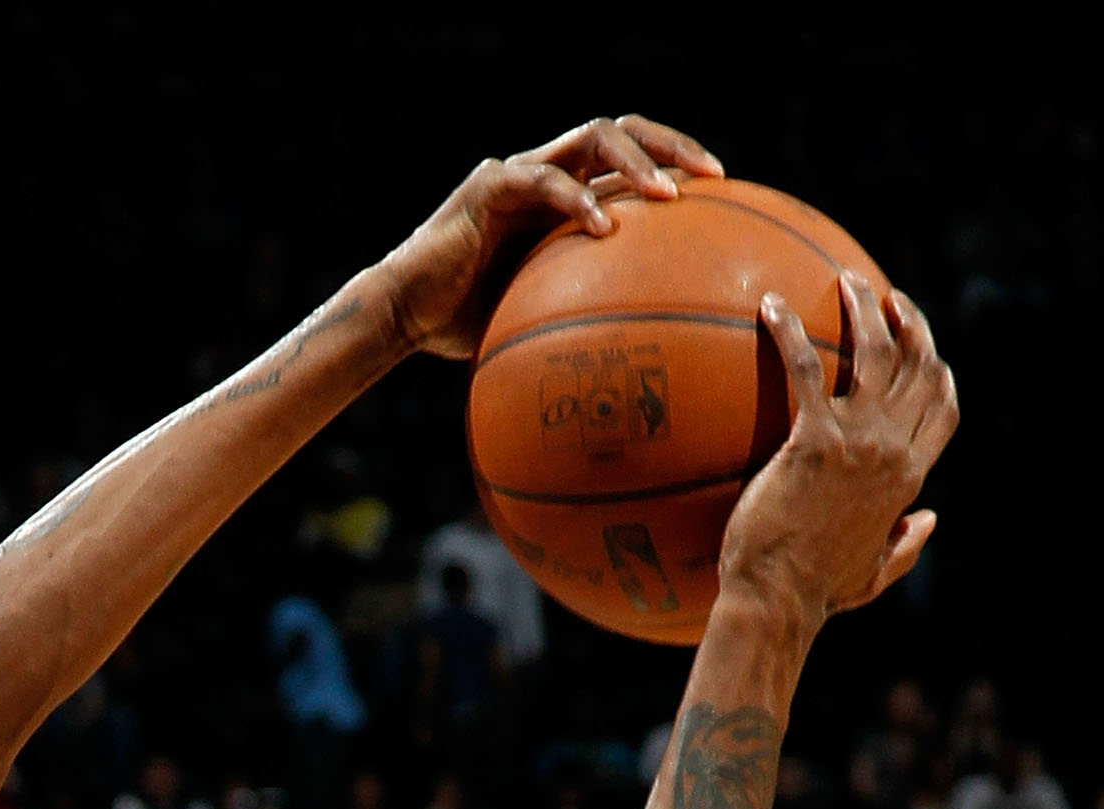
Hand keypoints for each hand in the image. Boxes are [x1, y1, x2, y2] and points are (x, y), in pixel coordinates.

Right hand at [378, 117, 724, 359]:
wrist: (404, 315)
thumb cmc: (468, 326)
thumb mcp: (540, 319)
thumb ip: (586, 317)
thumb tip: (643, 363)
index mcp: (562, 195)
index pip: (627, 158)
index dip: (674, 164)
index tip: (720, 192)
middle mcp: (546, 171)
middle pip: (621, 131)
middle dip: (670, 146)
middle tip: (711, 177)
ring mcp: (518, 173)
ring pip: (591, 138)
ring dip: (634, 163)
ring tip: (667, 195)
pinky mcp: (490, 186)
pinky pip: (543, 181)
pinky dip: (577, 201)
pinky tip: (605, 229)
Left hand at [717, 275, 958, 635]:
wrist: (776, 604)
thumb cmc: (814, 596)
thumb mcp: (872, 575)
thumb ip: (905, 546)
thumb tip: (929, 521)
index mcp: (909, 478)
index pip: (944, 410)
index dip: (939, 370)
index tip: (922, 345)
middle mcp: (893, 451)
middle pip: (918, 366)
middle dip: (907, 321)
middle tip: (881, 296)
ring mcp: (857, 443)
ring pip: (875, 352)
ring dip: (863, 307)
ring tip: (843, 281)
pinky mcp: (813, 442)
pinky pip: (806, 368)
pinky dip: (790, 331)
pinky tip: (769, 306)